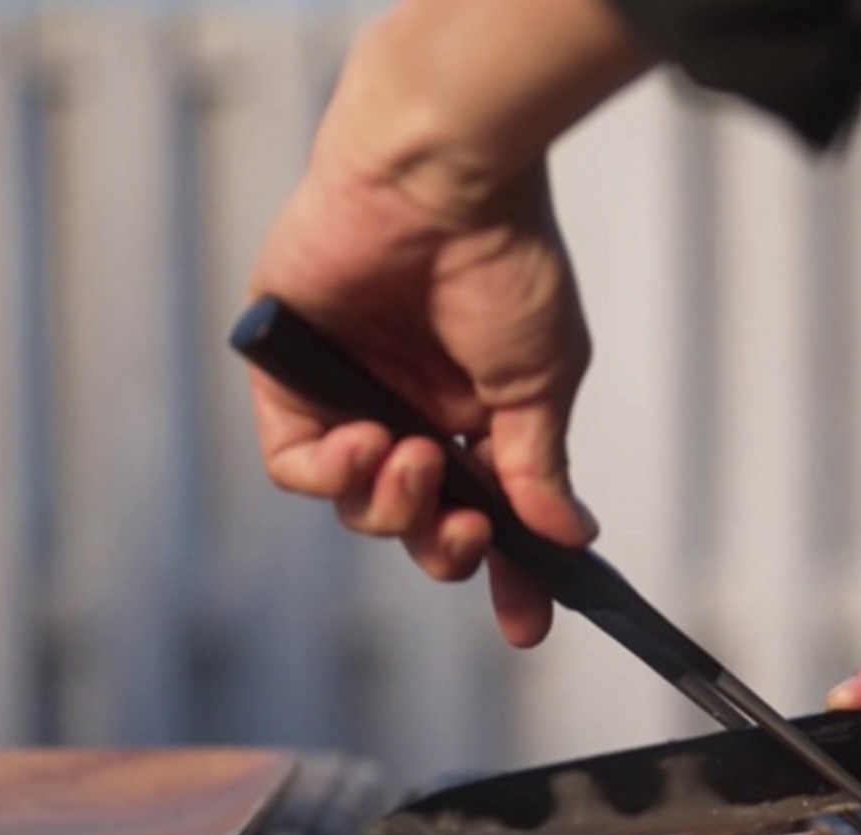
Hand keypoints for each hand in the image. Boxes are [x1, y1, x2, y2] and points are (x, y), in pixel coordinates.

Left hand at [243, 0, 649, 645]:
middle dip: (445, 547)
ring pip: (361, 507)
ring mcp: (355, 399)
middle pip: (421, 526)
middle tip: (466, 532)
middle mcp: (419, 414)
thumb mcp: (543, 382)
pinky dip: (333, 472)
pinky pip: (298, 466)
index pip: (492, 516)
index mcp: (483, 418)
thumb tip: (566, 538)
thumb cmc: (504, 265)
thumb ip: (539, 466)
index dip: (510, 576)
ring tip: (413, 457)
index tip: (528, 623)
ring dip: (392, 503)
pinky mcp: (293, 380)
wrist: (440, 184)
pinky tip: (367, 439)